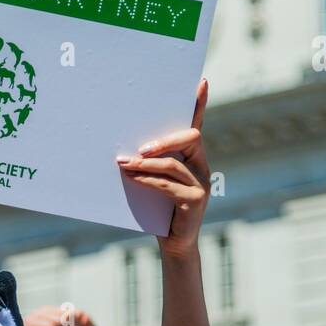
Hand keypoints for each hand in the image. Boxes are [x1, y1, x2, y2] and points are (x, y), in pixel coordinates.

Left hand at [118, 78, 209, 259]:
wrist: (174, 243)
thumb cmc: (160, 209)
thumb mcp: (156, 181)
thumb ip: (150, 164)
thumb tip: (124, 149)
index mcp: (193, 157)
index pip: (197, 125)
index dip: (200, 105)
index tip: (201, 82)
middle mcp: (202, 166)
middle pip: (191, 138)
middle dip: (164, 139)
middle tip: (141, 147)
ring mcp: (201, 184)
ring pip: (174, 163)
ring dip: (147, 163)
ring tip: (125, 163)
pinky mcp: (195, 201)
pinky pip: (168, 185)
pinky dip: (148, 180)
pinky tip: (132, 178)